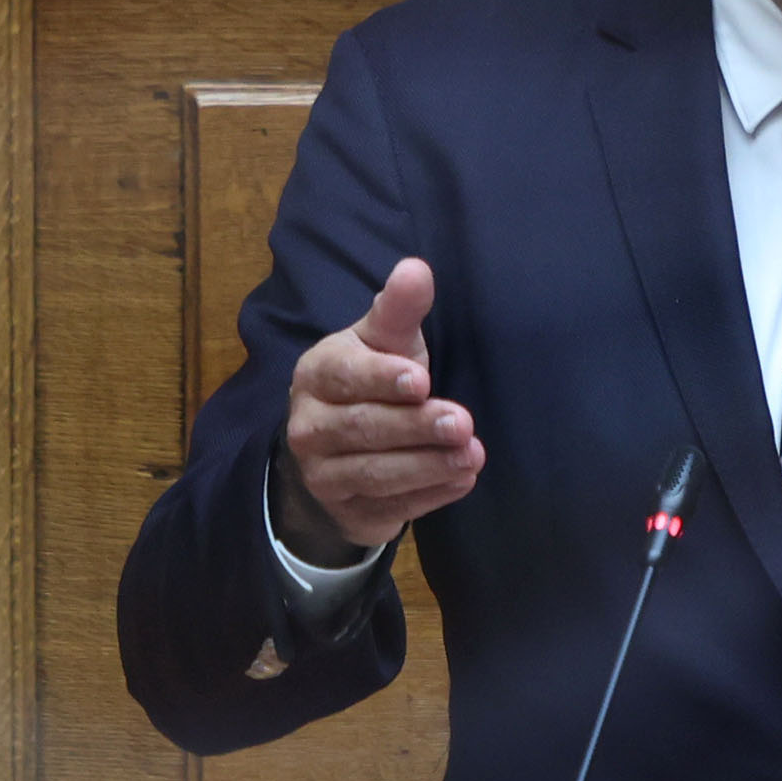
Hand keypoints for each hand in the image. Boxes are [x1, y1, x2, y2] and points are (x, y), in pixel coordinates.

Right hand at [277, 257, 483, 565]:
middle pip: (363, 428)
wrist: (338, 450)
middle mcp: (309, 427)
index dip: (382, 379)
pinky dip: (429, 495)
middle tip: (462, 422)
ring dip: (428, 465)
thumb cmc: (371, 380)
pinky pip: (389, 507)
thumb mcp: (384, 341)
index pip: (345, 376)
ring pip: (376, 473)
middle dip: (415, 427)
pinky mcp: (348, 511)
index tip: (421, 380)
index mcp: (317, 374)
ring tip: (472, 455)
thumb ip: (399, 309)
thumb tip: (416, 269)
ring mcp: (323, 475)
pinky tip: (461, 479)